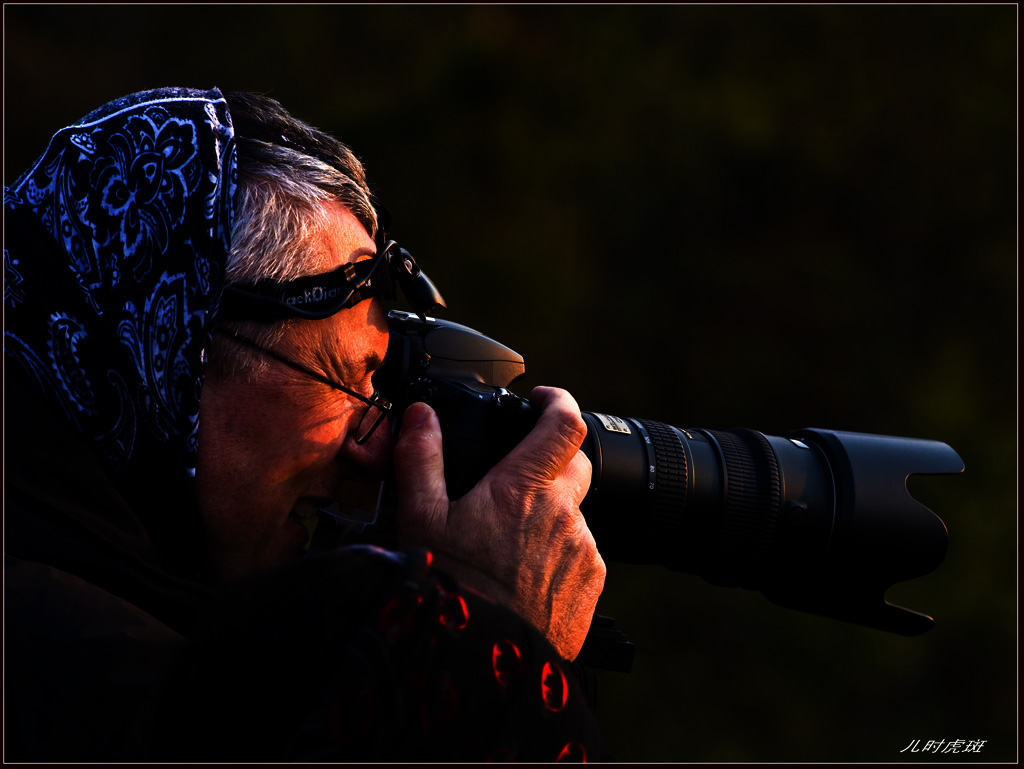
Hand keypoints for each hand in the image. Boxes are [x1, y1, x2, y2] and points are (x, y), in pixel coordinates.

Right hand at [391, 386, 605, 660]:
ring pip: (575, 511)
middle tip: (516, 479)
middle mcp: (563, 513)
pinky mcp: (592, 583)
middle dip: (552, 459)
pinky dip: (558, 550)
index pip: (565, 422)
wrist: (483, 663)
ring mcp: (583, 549)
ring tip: (509, 542)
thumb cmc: (449, 589)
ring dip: (550, 513)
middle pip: (576, 463)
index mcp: (523, 489)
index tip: (541, 400)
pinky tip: (525, 572)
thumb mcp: (421, 519)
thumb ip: (421, 458)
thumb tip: (420, 414)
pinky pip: (581, 551)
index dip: (557, 400)